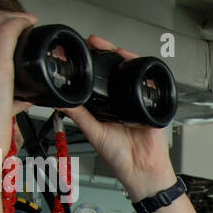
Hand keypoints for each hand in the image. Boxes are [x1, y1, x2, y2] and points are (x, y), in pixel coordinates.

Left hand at [56, 35, 176, 200]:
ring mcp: (138, 101)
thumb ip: (78, 115)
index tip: (80, 52)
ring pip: (132, 72)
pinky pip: (150, 84)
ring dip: (123, 57)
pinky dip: (144, 71)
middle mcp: (122, 100)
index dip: (91, 64)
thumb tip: (59, 101)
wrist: (142, 170)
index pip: (98, 78)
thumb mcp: (94, 132)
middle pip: (116, 69)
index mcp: (106, 106)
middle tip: (94, 42)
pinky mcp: (153, 105)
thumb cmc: (120, 158)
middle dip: (106, 52)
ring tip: (112, 49)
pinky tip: (134, 62)